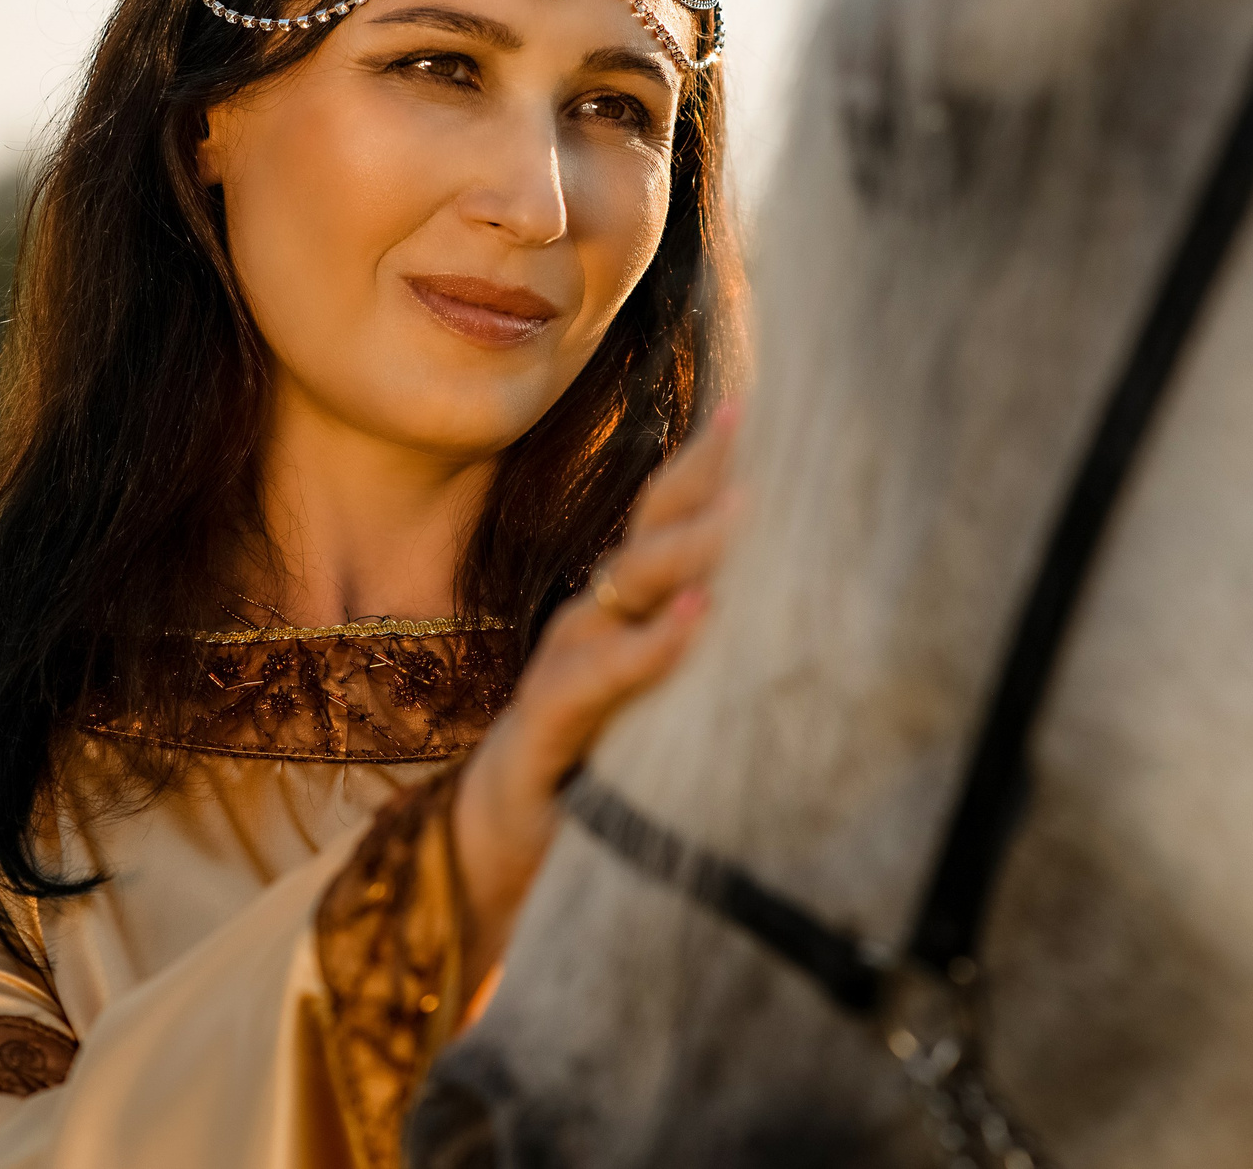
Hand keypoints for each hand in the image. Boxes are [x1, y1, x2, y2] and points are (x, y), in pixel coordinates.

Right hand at [450, 400, 743, 999]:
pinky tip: (693, 621)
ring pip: (622, 595)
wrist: (493, 850)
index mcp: (615, 611)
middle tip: (740, 420)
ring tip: (739, 512)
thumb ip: (684, 640)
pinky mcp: (549, 729)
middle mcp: (588, 624)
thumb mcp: (645, 692)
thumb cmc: (582, 765)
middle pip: (644, 535)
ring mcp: (564, 670)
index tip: (746, 403)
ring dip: (682, 551)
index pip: (661, 523)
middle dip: (691, 475)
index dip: (698, 464)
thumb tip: (759, 594)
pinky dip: (649, 648)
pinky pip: (600, 680)